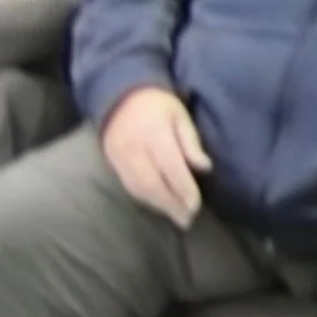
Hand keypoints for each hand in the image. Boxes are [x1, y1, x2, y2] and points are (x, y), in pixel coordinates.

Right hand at [101, 87, 211, 228]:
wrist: (121, 96)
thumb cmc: (159, 105)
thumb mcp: (181, 116)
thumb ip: (191, 142)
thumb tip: (204, 168)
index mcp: (155, 134)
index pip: (171, 167)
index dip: (183, 189)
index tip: (195, 206)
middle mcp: (135, 148)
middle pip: (152, 183)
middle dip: (171, 205)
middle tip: (187, 220)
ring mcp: (120, 157)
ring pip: (139, 188)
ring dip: (158, 206)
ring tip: (176, 217)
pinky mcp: (112, 162)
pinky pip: (128, 186)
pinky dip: (145, 199)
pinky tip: (158, 205)